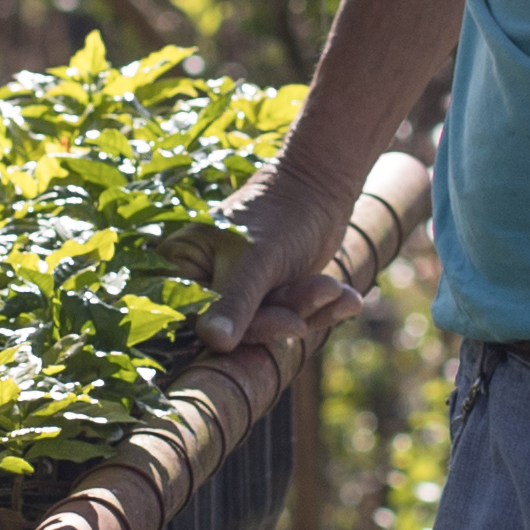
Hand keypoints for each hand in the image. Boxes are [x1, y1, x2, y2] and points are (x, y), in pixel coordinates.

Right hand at [197, 158, 372, 353]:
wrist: (321, 186)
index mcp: (180, 265)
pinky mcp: (266, 298)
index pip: (200, 317)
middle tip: (326, 291)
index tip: (291, 322)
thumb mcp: (256, 260)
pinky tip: (349, 299)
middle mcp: (202, 282)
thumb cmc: (281, 213)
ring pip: (270, 325)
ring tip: (337, 289)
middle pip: (238, 327)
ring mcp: (235, 292)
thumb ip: (235, 302)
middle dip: (289, 312)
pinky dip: (321, 310)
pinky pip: (290, 319)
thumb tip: (214, 342)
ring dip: (310, 309)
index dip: (244, 328)